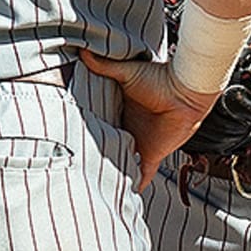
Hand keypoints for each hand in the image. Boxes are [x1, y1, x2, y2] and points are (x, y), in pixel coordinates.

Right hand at [80, 51, 216, 187]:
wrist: (185, 91)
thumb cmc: (160, 78)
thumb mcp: (128, 72)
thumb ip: (105, 66)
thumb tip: (83, 50)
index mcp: (119, 113)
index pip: (98, 127)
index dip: (85, 136)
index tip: (66, 144)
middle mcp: (127, 130)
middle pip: (108, 149)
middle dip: (95, 159)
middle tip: (73, 171)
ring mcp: (140, 144)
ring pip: (122, 164)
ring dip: (113, 174)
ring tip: (92, 189)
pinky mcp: (152, 155)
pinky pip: (142, 175)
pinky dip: (134, 185)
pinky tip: (123, 199)